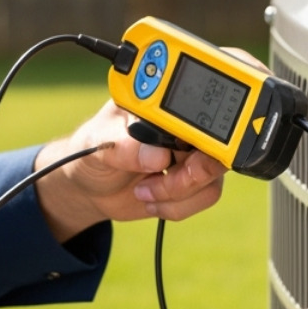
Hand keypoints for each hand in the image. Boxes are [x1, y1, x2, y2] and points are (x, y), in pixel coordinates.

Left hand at [32, 102, 226, 241]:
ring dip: (177, 192)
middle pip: (216, 146)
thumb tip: (157, 155)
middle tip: (161, 177)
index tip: (179, 154)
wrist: (91, 185)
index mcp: (162, 102)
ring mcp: (192, 153)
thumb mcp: (97, 143)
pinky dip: (178, 206)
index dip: (199, 133)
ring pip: (213, 176)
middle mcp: (183, 125)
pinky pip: (206, 195)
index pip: (197, 110)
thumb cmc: (93, 151)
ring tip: (143, 189)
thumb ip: (124, 146)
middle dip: (190, 172)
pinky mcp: (194, 180)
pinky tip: (151, 198)